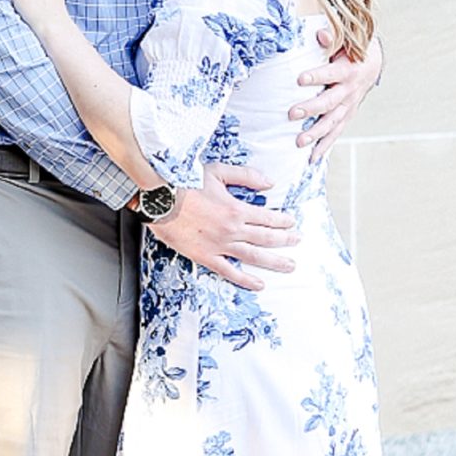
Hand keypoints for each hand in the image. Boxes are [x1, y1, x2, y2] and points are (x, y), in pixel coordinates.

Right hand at [148, 165, 298, 291]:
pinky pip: (229, 272)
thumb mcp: (218, 172)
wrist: (158, 200)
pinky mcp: (205, 256)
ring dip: (274, 262)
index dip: (283, 221)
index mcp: (237, 209)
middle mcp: (232, 230)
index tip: (292, 223)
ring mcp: (219, 245)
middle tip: (297, 242)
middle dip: (285, 240)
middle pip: (266, 238)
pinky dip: (245, 279)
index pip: (268, 218)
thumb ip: (246, 176)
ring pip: (253, 256)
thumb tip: (270, 182)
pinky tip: (259, 284)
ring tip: (290, 265)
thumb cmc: (184, 182)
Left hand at [289, 32, 382, 162]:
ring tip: (299, 142)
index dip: (318, 76)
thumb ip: (332, 38)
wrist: (371, 63)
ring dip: (316, 133)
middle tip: (292, 113)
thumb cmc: (351, 48)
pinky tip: (312, 158)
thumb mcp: (345, 39)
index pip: (332, 73)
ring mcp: (349, 106)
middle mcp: (350, 91)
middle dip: (311, 108)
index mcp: (349, 70)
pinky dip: (325, 146)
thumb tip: (320, 34)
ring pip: (333, 122)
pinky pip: (336, 133)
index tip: (300, 78)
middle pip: (330, 102)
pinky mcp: (347, 116)